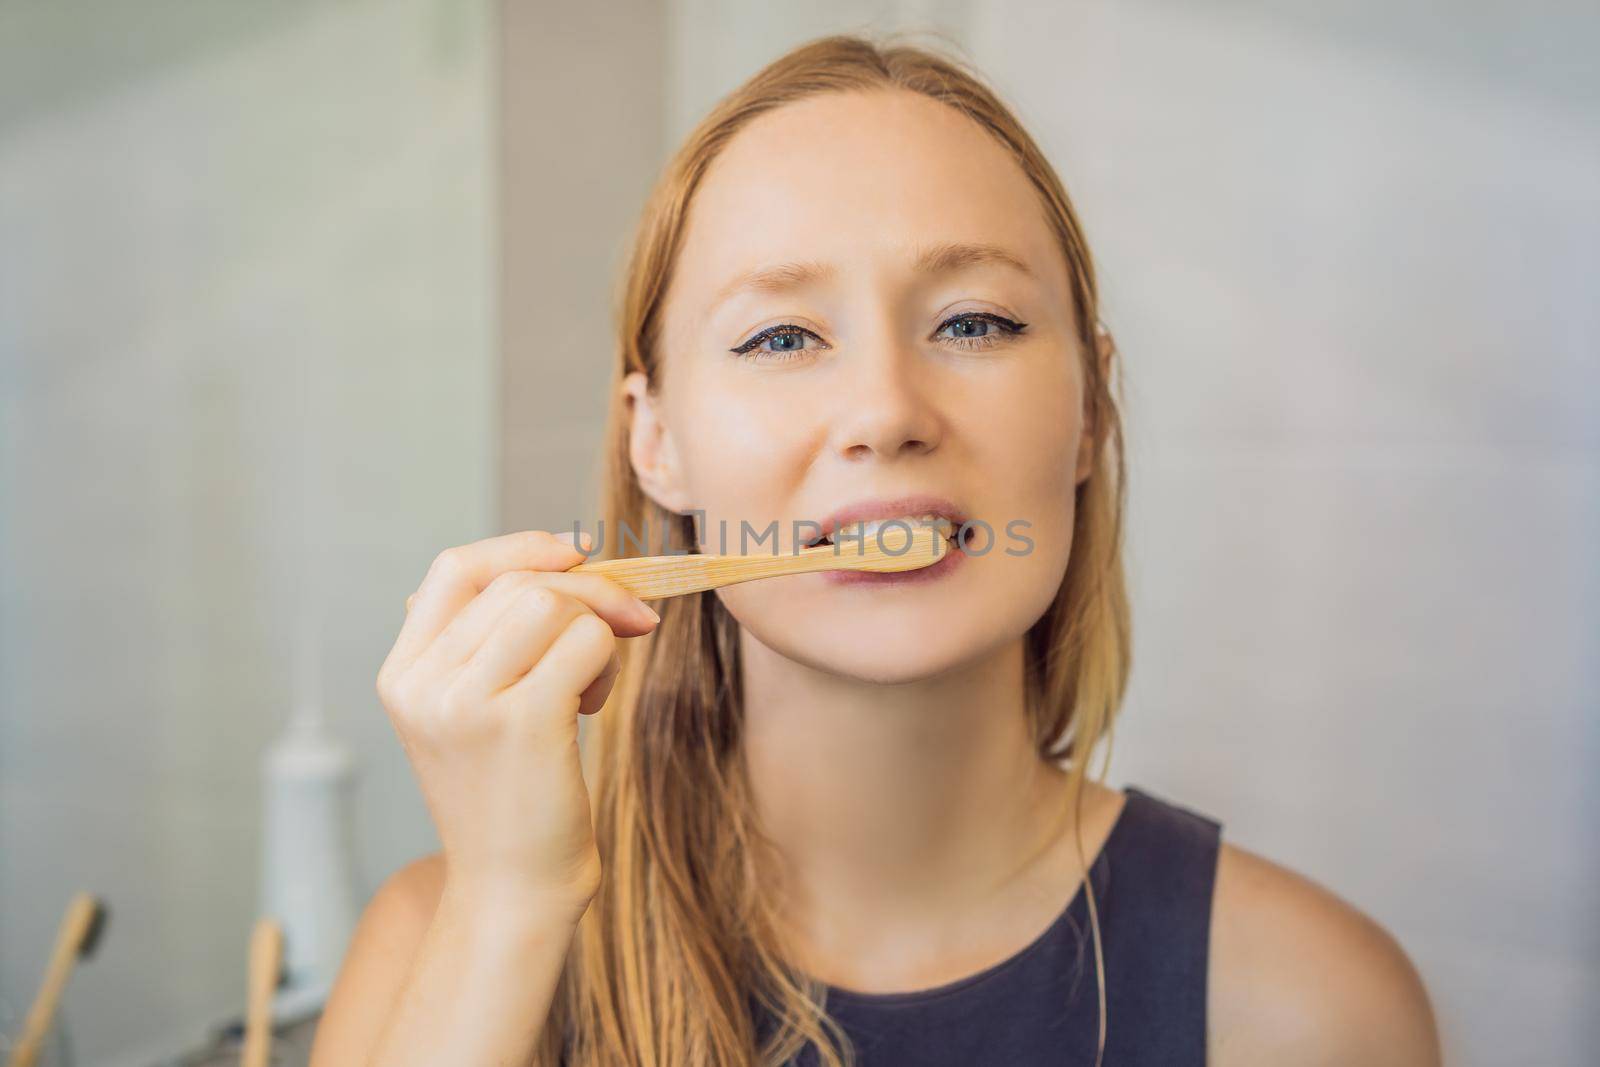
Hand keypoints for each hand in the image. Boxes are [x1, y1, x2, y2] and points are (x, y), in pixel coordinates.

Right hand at [375, 530, 658, 919]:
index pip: (453, 569)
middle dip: (588, 593)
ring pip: (554, 604)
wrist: (515, 890)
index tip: (578, 554)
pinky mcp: (521, 722)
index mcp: (401, 674)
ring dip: (596, 632)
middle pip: (518, 583)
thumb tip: (565, 558)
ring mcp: (465, 703)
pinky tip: (591, 708)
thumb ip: (489, 640)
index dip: (520, 547)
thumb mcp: (472, 713)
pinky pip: (587, 643)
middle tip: (626, 627)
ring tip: (589, 687)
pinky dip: (607, 664)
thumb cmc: (510, 797)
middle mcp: (422, 684)